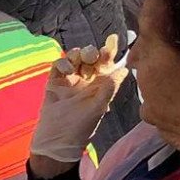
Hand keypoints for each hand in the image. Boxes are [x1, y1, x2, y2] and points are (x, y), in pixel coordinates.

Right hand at [32, 35, 129, 172]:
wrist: (56, 139)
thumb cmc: (80, 127)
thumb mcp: (99, 107)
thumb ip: (110, 87)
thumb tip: (125, 69)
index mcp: (100, 86)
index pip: (106, 64)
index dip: (109, 51)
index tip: (112, 40)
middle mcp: (86, 81)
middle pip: (90, 58)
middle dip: (93, 52)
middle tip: (94, 55)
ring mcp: (69, 80)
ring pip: (75, 58)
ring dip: (78, 55)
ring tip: (81, 60)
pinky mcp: (54, 81)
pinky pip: (59, 65)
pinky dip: (63, 63)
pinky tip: (66, 69)